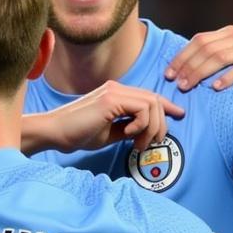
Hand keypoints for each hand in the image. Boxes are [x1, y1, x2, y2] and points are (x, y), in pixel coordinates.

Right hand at [39, 80, 184, 153]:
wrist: (55, 132)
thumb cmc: (76, 134)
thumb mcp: (109, 133)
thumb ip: (128, 129)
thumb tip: (145, 133)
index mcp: (116, 94)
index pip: (149, 96)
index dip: (166, 106)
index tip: (178, 116)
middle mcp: (117, 88)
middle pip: (155, 100)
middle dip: (160, 125)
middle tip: (149, 144)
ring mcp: (114, 91)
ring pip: (153, 103)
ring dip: (152, 127)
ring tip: (138, 144)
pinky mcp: (111, 99)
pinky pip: (142, 109)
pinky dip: (141, 125)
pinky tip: (128, 135)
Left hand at [166, 25, 232, 97]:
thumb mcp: (231, 61)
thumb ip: (211, 59)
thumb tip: (179, 72)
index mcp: (228, 33)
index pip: (199, 41)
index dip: (181, 57)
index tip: (168, 75)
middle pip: (207, 49)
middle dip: (188, 67)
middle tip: (178, 85)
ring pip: (221, 57)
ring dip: (201, 72)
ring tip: (189, 87)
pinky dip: (228, 77)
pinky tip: (216, 88)